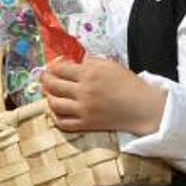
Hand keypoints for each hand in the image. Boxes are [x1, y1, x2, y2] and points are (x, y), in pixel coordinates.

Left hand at [42, 57, 166, 135]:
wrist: (142, 107)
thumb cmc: (129, 84)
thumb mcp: (111, 65)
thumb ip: (91, 61)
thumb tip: (76, 60)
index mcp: (90, 73)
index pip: (61, 68)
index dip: (54, 65)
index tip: (53, 65)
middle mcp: (83, 91)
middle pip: (54, 84)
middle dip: (45, 79)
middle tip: (43, 76)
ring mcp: (83, 109)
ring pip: (55, 103)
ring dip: (48, 97)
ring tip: (49, 93)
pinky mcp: (86, 124)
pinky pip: (63, 122)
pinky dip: (55, 116)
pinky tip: (55, 110)